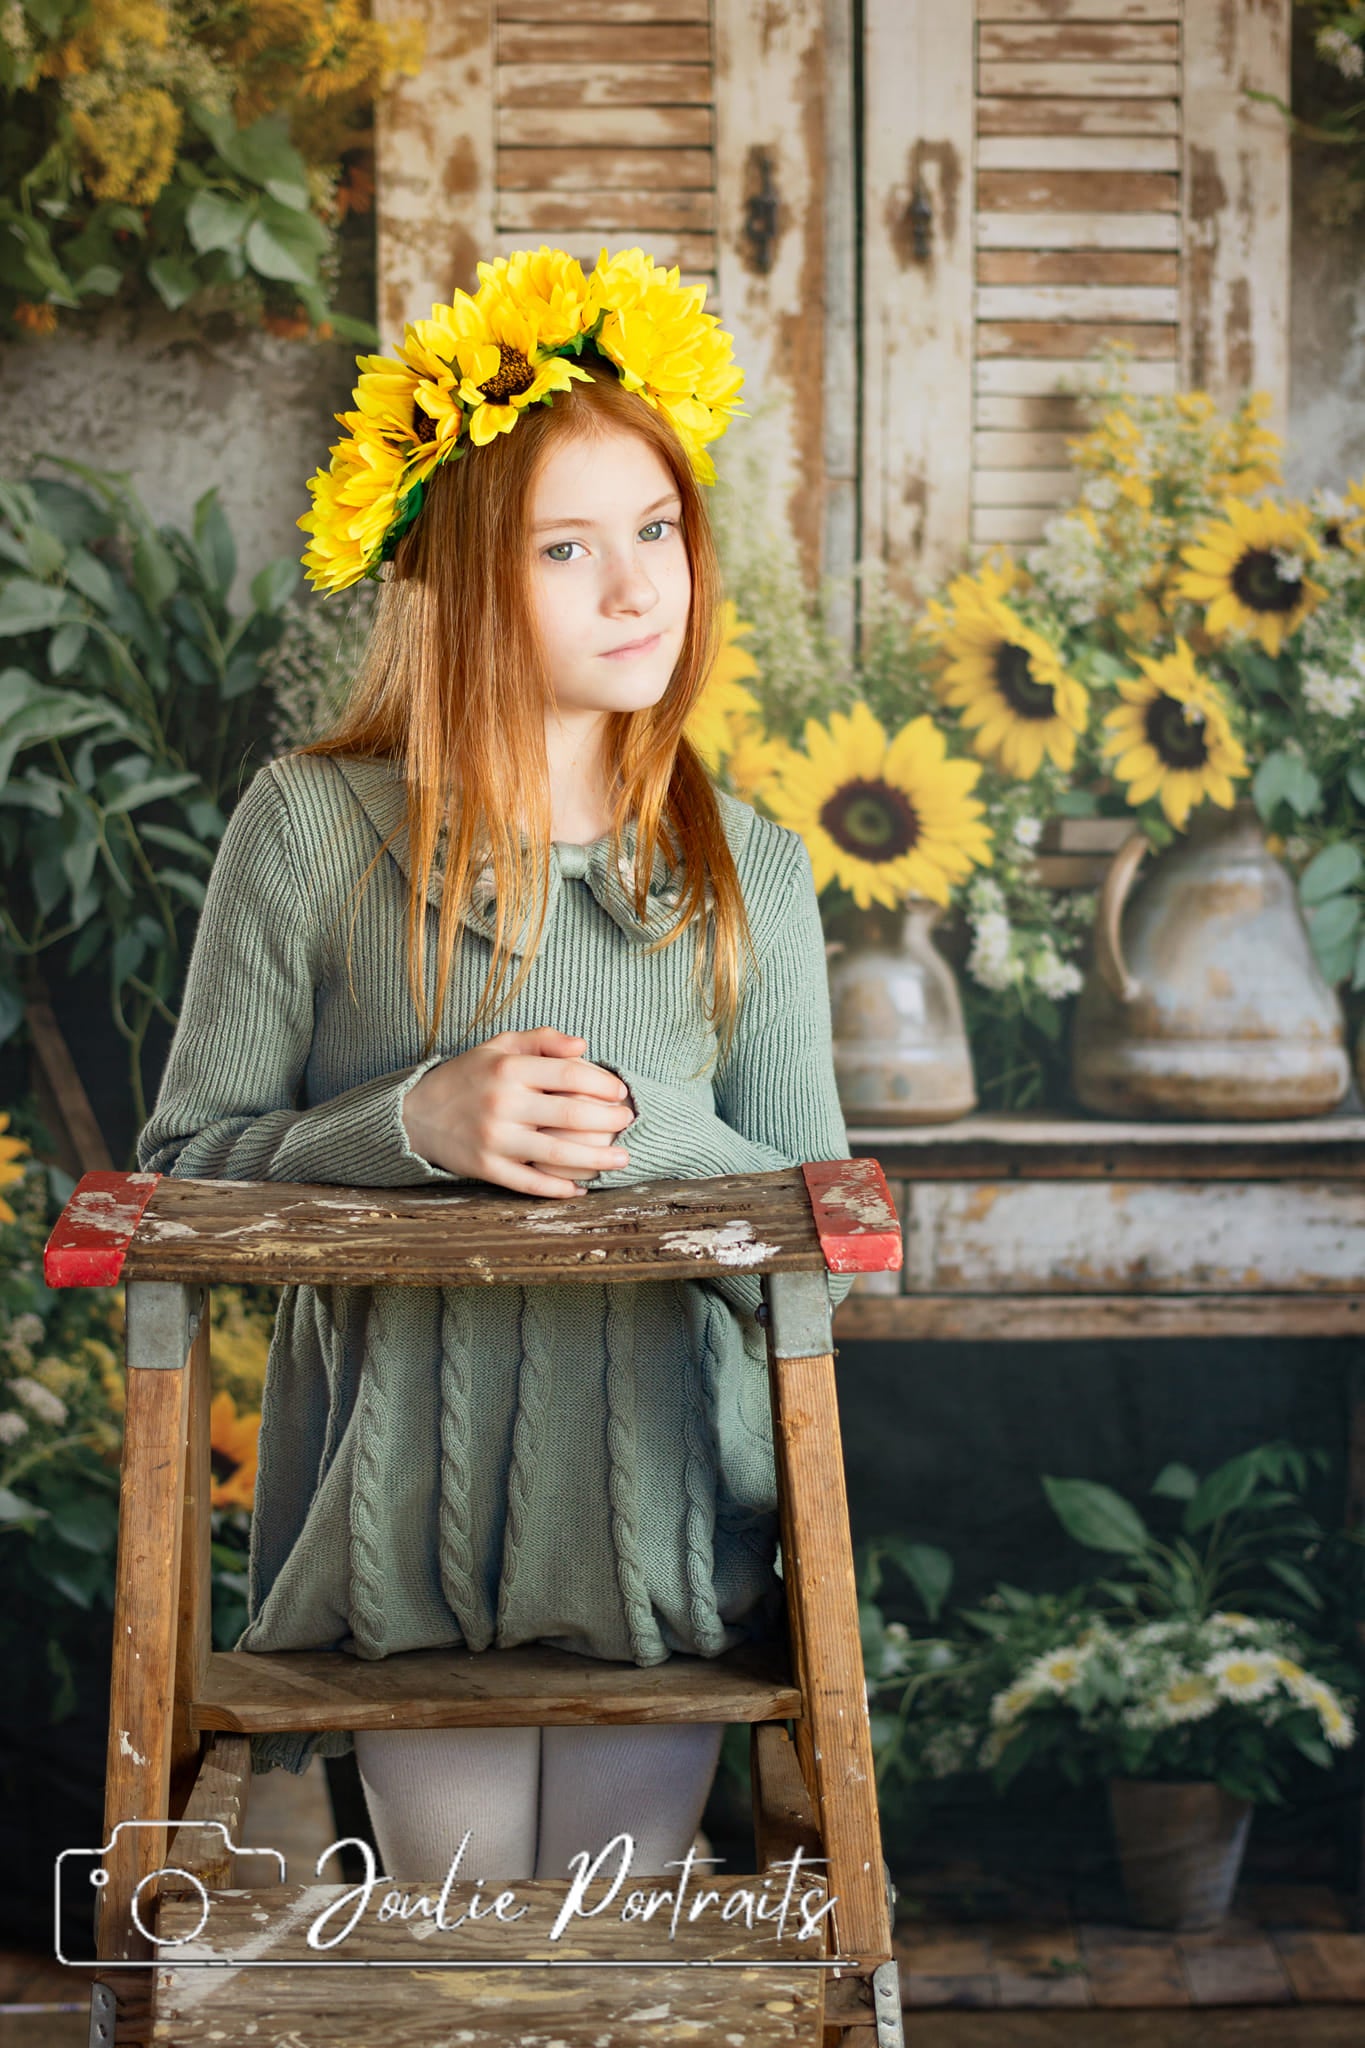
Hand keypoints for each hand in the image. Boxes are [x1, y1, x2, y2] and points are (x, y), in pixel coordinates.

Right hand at [401, 1027, 635, 1198]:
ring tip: (621, 1159)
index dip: (603, 1084)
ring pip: (558, 1152)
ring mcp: (495, 1138)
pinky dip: (559, 1188)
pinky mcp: (485, 1167)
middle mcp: (503, 1102)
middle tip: (628, 1123)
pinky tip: (581, 1189)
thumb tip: (584, 1047)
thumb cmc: (469, 1076)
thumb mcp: (499, 1046)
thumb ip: (542, 1040)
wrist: (415, 1114)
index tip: (621, 1093)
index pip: (570, 1074)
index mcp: (509, 1068)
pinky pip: (530, 1182)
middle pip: (571, 1114)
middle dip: (609, 1121)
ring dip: (597, 1159)